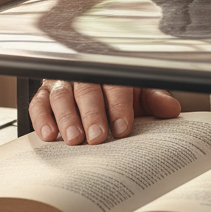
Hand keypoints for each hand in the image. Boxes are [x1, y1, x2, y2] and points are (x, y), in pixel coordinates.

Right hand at [28, 81, 180, 145]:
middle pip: (87, 90)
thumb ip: (154, 100)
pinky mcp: (44, 94)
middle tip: (97, 137)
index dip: (119, 106)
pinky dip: (42, 118)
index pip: (116, 84)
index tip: (123, 128)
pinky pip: (38, 103)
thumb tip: (171, 109)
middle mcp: (85, 74)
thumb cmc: (118, 92)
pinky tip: (49, 135)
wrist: (94, 84)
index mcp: (112, 72)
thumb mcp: (139, 94)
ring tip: (74, 139)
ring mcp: (63, 83)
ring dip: (67, 117)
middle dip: (92, 114)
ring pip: (61, 96)